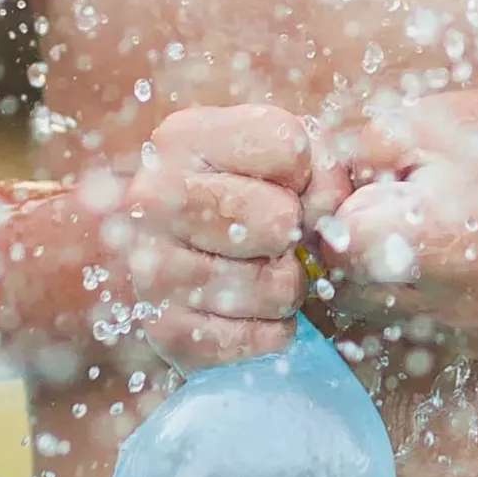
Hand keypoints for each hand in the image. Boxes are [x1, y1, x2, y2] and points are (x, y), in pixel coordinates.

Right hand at [117, 105, 317, 370]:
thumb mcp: (294, 162)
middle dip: (296, 236)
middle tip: (274, 241)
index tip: (283, 184)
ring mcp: (150, 265)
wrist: (202, 268)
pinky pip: (256, 339)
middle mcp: (153, 195)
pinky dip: (272, 333)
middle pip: (278, 220)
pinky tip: (252, 315)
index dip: (306, 173)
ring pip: (273, 287)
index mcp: (183, 137)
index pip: (286, 147)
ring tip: (261, 275)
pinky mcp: (164, 329)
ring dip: (287, 289)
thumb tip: (328, 226)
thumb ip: (324, 173)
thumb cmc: (258, 201)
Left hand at [313, 89, 477, 359]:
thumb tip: (304, 206)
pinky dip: (409, 300)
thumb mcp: (412, 126)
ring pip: (377, 321)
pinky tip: (433, 262)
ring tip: (408, 236)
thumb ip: (347, 166)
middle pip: (350, 294)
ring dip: (374, 281)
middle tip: (381, 211)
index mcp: (435, 245)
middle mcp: (454, 303)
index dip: (333, 221)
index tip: (354, 195)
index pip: (336, 255)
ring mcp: (472, 331)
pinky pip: (415, 333)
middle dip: (350, 253)